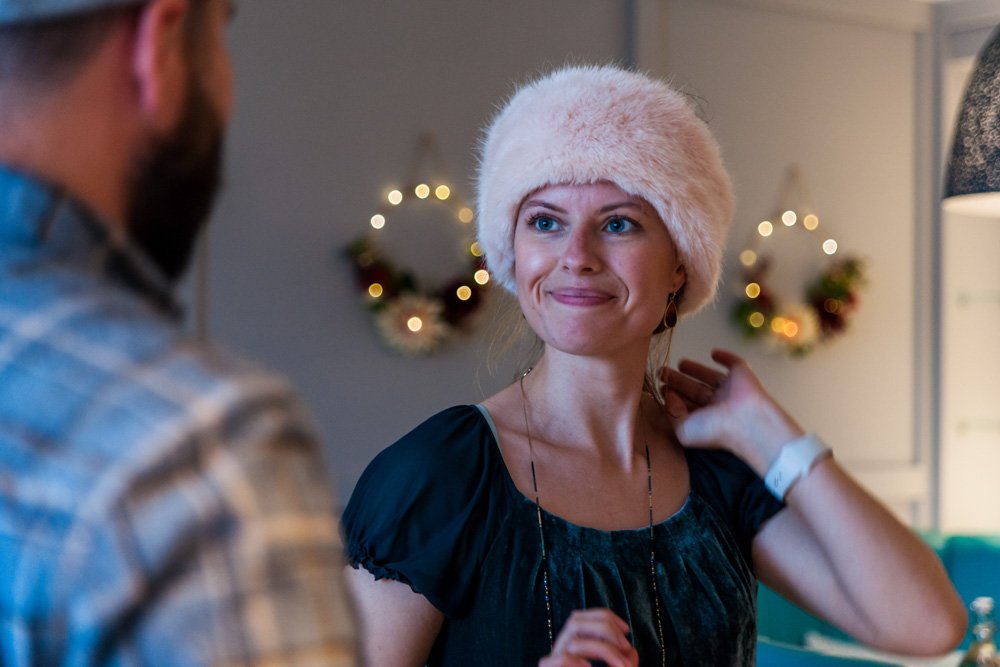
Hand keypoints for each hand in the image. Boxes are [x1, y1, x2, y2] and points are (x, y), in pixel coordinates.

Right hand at [538, 609, 637, 666]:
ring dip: (601, 648)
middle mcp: (560, 651)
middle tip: (625, 648)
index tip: (626, 630)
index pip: (582, 617)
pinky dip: (574, 662)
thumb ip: (624, 661)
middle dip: (605, 628)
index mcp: (571, 647)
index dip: (605, 617)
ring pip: (571, 640)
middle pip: (575, 621)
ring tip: (620, 665)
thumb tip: (631, 650)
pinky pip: (557, 660)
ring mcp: (553, 662)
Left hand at [660, 348, 803, 473]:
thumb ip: (673, 415)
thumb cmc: (715, 430)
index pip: (687, 406)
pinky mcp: (742, 375)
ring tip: (680, 363)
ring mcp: (731, 390)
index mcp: (706, 420)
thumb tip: (669, 398)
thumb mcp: (684, 430)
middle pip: (696, 390)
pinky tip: (713, 353)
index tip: (660, 387)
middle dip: (679, 381)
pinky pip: (734, 364)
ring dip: (696, 370)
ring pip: (711, 377)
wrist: (747, 421)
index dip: (674, 396)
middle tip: (662, 372)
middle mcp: (719, 405)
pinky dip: (725, 357)